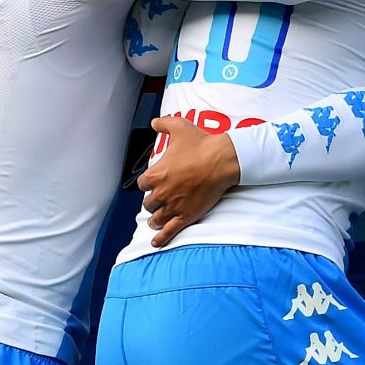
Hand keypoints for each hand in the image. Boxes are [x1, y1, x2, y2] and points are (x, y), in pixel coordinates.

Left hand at [139, 117, 241, 246]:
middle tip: (159, 200)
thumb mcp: (179, 128)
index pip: (142, 184)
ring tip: (156, 219)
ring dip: (155, 218)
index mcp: (155, 175)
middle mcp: (161, 193)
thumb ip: (163, 124)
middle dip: (153, 201)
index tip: (154, 182)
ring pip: (156, 218)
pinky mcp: (186, 216)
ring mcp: (173, 206)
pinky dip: (161, 238)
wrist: (221, 160)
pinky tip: (156, 242)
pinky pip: (169, 231)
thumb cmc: (201, 144)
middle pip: (148, 203)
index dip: (148, 183)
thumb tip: (155, 122)